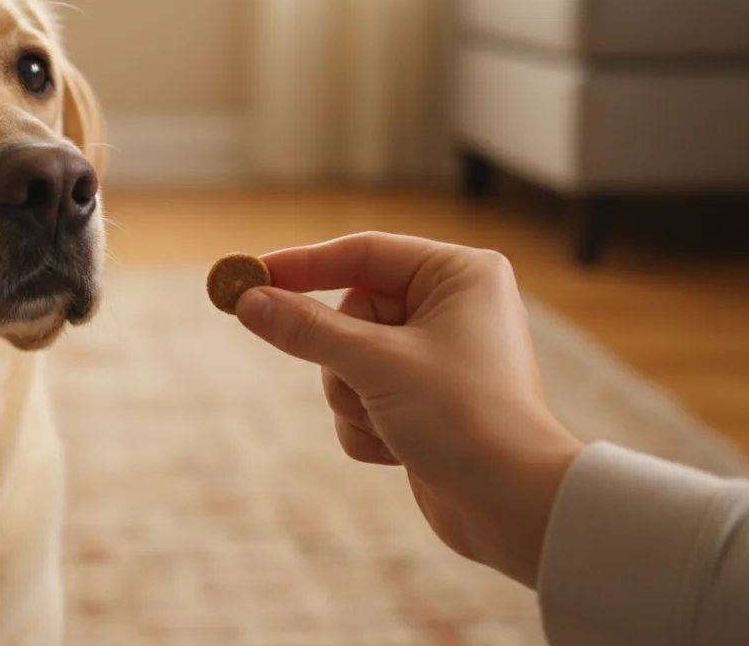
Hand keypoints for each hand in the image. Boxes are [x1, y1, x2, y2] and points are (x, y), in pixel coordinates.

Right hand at [234, 231, 583, 587]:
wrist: (516, 508)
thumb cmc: (465, 419)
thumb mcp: (376, 364)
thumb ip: (306, 328)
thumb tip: (248, 301)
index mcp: (458, 274)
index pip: (361, 253)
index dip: (301, 266)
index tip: (246, 278)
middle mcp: (451, 308)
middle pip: (348, 314)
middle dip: (343, 362)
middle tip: (358, 386)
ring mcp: (436, 357)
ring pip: (347, 361)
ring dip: (353, 400)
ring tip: (391, 425)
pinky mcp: (423, 402)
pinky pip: (362, 398)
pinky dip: (366, 426)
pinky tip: (399, 451)